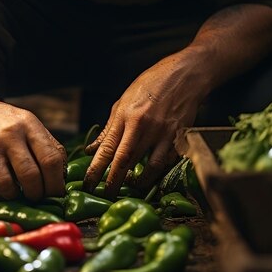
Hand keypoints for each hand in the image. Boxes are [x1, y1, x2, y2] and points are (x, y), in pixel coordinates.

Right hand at [0, 94, 66, 201]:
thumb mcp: (22, 124)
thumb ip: (39, 143)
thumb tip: (58, 172)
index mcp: (33, 125)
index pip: (57, 154)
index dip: (60, 178)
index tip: (57, 191)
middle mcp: (22, 131)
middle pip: (49, 164)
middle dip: (51, 188)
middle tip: (46, 198)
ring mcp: (4, 141)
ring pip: (29, 174)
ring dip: (32, 193)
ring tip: (29, 197)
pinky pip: (3, 180)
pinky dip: (9, 192)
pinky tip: (8, 191)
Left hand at [82, 51, 206, 199]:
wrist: (183, 75)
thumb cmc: (150, 85)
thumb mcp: (123, 101)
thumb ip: (109, 128)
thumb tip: (93, 150)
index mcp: (126, 116)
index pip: (107, 148)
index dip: (96, 169)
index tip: (88, 184)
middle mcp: (143, 125)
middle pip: (126, 160)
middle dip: (114, 182)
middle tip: (105, 196)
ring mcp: (163, 132)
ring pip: (150, 167)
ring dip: (139, 181)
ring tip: (131, 187)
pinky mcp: (179, 137)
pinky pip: (168, 161)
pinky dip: (159, 171)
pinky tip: (152, 174)